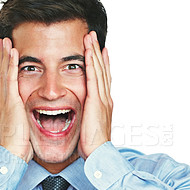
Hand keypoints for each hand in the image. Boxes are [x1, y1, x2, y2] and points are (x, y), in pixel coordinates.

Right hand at [0, 38, 32, 162]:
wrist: (12, 156)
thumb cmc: (19, 147)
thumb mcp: (21, 129)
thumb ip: (23, 119)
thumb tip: (29, 118)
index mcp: (5, 107)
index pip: (4, 83)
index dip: (4, 69)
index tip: (4, 56)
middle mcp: (2, 101)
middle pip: (1, 74)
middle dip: (1, 57)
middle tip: (1, 42)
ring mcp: (5, 101)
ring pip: (4, 73)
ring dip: (4, 55)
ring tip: (5, 40)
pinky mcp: (11, 102)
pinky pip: (10, 79)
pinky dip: (11, 64)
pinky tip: (13, 52)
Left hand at [78, 31, 112, 159]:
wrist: (99, 153)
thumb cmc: (93, 144)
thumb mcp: (90, 125)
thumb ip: (88, 115)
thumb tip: (83, 113)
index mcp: (104, 103)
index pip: (102, 78)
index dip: (101, 63)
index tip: (98, 50)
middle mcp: (106, 98)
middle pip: (102, 69)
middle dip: (97, 52)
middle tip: (94, 36)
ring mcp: (102, 98)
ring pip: (98, 70)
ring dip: (94, 52)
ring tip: (90, 37)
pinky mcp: (96, 101)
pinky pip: (93, 78)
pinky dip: (91, 64)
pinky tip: (88, 52)